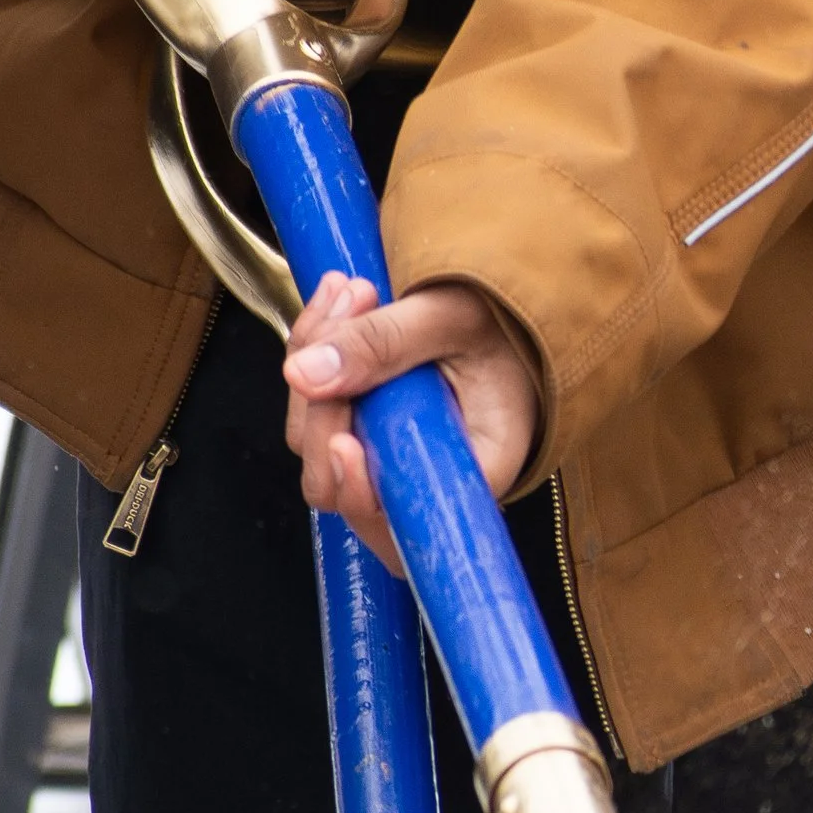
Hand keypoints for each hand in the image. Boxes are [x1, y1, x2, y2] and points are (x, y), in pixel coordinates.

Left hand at [281, 270, 542, 566]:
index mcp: (477, 467)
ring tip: (352, 292)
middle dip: (323, 403)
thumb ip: (383, 343)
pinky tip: (341, 304)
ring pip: (316, 442)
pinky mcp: (369, 427)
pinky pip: (318, 408)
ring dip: (314, 360)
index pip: (404, 519)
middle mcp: (430, 475)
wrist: (511, 301)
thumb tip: (300, 376)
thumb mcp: (454, 317)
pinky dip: (314, 352)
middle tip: (350, 314)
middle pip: (338, 484)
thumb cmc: (506, 317)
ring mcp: (392, 454)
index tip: (345, 442)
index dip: (360, 494)